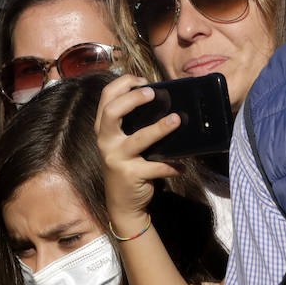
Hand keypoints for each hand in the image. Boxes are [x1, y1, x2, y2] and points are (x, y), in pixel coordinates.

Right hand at [95, 76, 179, 234]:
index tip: (143, 81)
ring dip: (160, 128)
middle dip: (133, 99)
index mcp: (103, 129)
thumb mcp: (122, 143)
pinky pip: (156, 167)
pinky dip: (172, 166)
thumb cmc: (128, 165)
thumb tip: (162, 102)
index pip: (105, 98)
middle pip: (112, 112)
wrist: (123, 203)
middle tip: (153, 93)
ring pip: (138, 139)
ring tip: (177, 120)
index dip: (123, 84)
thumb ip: (132, 125)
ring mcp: (116, 159)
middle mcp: (106, 142)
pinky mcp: (131, 175)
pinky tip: (182, 166)